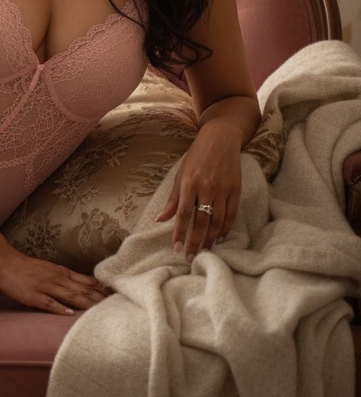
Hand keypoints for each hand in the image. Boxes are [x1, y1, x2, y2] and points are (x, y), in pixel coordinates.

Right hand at [0, 247, 108, 314]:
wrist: (3, 261)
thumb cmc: (26, 267)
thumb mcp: (50, 268)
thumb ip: (66, 277)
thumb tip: (86, 285)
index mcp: (61, 272)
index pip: (87, 282)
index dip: (103, 291)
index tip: (118, 297)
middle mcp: (56, 278)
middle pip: (82, 291)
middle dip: (99, 301)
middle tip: (117, 309)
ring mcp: (44, 287)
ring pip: (69, 296)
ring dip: (85, 304)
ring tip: (100, 313)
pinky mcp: (32, 296)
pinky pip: (48, 303)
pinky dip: (59, 308)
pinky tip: (68, 314)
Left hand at [155, 118, 242, 259]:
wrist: (220, 139)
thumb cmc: (196, 157)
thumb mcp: (180, 174)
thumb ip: (173, 199)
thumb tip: (160, 220)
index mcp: (189, 183)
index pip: (183, 214)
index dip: (179, 233)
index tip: (176, 249)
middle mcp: (206, 187)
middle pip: (201, 221)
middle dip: (195, 241)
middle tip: (190, 257)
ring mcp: (223, 189)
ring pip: (218, 221)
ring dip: (211, 238)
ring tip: (204, 250)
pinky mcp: (236, 190)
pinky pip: (231, 215)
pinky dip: (226, 228)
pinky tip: (219, 237)